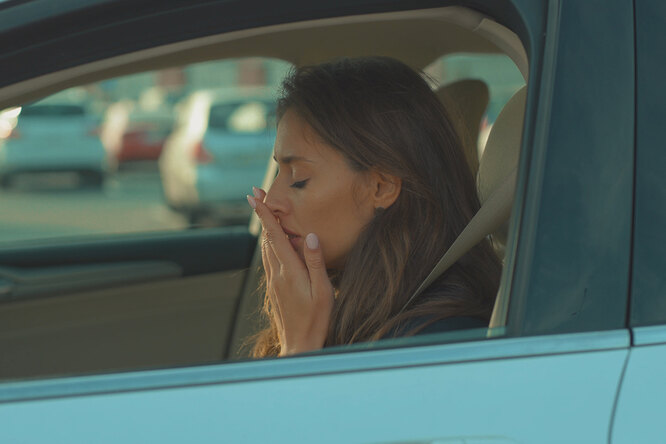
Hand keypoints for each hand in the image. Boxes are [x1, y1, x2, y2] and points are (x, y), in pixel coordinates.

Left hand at [248, 187, 334, 355]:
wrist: (299, 345)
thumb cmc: (316, 319)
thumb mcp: (322, 290)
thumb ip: (315, 262)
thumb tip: (309, 236)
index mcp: (289, 271)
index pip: (275, 236)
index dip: (265, 214)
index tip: (255, 196)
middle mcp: (276, 274)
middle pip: (266, 238)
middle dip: (262, 214)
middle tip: (256, 193)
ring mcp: (273, 281)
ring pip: (265, 248)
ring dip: (264, 227)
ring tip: (263, 210)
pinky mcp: (274, 288)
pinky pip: (269, 259)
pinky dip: (269, 243)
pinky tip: (272, 241)